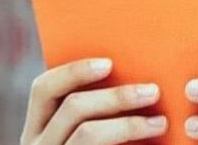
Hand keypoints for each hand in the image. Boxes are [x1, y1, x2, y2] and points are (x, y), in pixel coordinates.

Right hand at [20, 58, 168, 143]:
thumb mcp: (83, 133)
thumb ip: (94, 113)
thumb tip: (133, 77)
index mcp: (36, 130)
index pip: (43, 89)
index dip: (74, 71)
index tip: (109, 63)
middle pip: (73, 108)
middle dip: (117, 97)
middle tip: (153, 91)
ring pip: (88, 134)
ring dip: (130, 124)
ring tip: (161, 122)